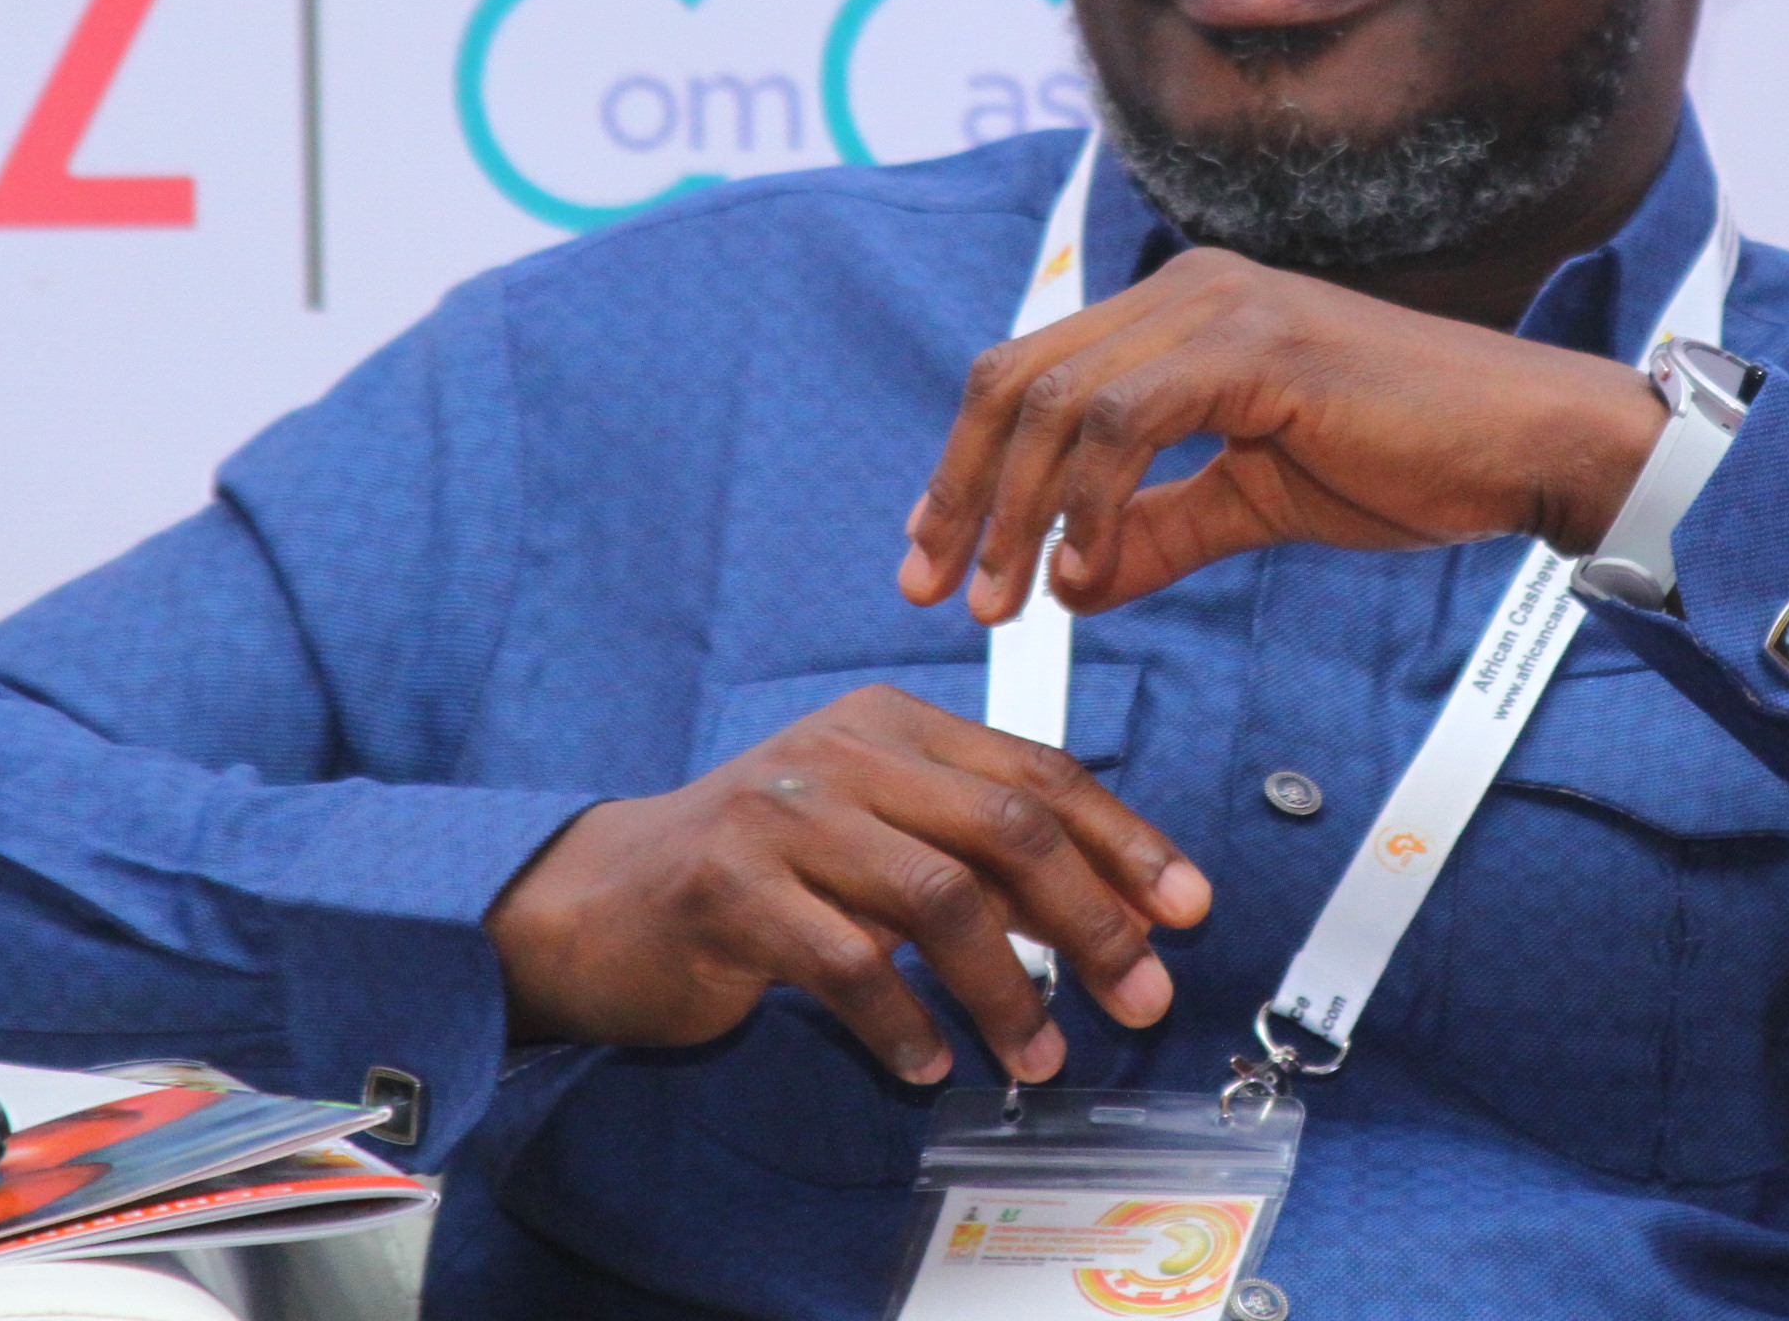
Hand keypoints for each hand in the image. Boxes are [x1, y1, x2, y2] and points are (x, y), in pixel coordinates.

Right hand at [483, 685, 1208, 1082]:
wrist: (602, 898)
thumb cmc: (760, 872)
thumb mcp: (876, 832)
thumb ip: (977, 852)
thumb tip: (1112, 910)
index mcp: (893, 724)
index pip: (1037, 771)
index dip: (1123, 841)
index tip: (1186, 907)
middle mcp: (845, 751)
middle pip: (1006, 825)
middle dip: (1091, 919)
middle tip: (1140, 995)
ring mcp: (783, 813)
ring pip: (938, 897)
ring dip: (1007, 991)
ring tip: (1039, 1057)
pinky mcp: (731, 888)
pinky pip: (847, 964)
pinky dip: (903, 1024)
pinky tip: (930, 1064)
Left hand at [897, 247, 1664, 621]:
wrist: (1530, 443)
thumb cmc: (1413, 460)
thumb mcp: (1254, 501)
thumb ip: (1160, 529)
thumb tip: (1070, 583)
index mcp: (1182, 308)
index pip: (1032, 374)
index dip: (968, 467)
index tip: (936, 557)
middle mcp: (1186, 287)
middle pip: (1017, 377)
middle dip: (962, 491)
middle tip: (934, 590)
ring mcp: (1220, 306)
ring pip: (1058, 401)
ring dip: (1013, 511)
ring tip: (1003, 604)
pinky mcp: (1256, 346)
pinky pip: (1127, 424)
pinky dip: (1089, 504)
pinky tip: (1086, 573)